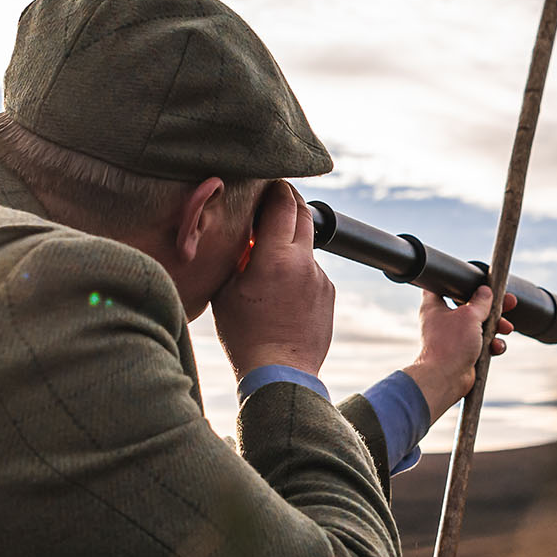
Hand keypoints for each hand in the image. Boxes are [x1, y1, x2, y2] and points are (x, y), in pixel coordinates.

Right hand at [213, 181, 334, 379]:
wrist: (281, 374)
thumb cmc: (245, 336)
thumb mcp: (226, 291)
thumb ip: (236, 256)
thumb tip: (242, 234)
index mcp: (275, 257)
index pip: (282, 203)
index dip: (275, 188)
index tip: (267, 182)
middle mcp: (304, 262)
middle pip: (302, 214)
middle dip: (289, 202)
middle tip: (273, 200)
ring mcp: (321, 278)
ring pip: (308, 244)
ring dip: (292, 241)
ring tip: (269, 257)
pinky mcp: (330, 294)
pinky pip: (313, 270)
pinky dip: (299, 269)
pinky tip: (282, 290)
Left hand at [402, 286, 514, 423]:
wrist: (444, 379)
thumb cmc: (450, 346)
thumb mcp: (469, 316)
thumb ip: (480, 301)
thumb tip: (486, 291)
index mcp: (435, 306)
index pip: (444, 285)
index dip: (461, 282)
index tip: (478, 281)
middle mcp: (443, 320)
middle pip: (470, 306)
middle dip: (492, 307)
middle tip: (508, 303)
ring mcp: (454, 337)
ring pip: (480, 326)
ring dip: (496, 327)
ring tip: (506, 328)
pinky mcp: (464, 352)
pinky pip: (482, 344)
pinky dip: (492, 345)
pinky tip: (496, 347)